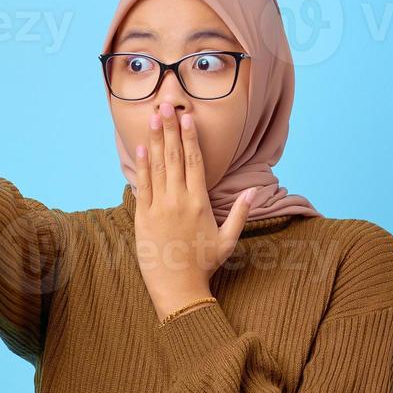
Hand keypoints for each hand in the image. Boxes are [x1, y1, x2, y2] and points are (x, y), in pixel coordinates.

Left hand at [132, 106, 257, 320]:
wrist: (178, 287)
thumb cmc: (204, 265)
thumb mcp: (228, 239)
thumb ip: (239, 213)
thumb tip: (252, 191)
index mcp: (200, 202)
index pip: (194, 162)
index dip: (189, 137)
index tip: (187, 117)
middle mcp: (179, 200)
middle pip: (174, 157)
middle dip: (169, 130)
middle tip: (165, 106)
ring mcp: (159, 207)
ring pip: (156, 167)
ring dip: (154, 141)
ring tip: (152, 118)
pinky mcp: (143, 218)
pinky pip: (142, 186)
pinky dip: (141, 167)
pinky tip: (140, 148)